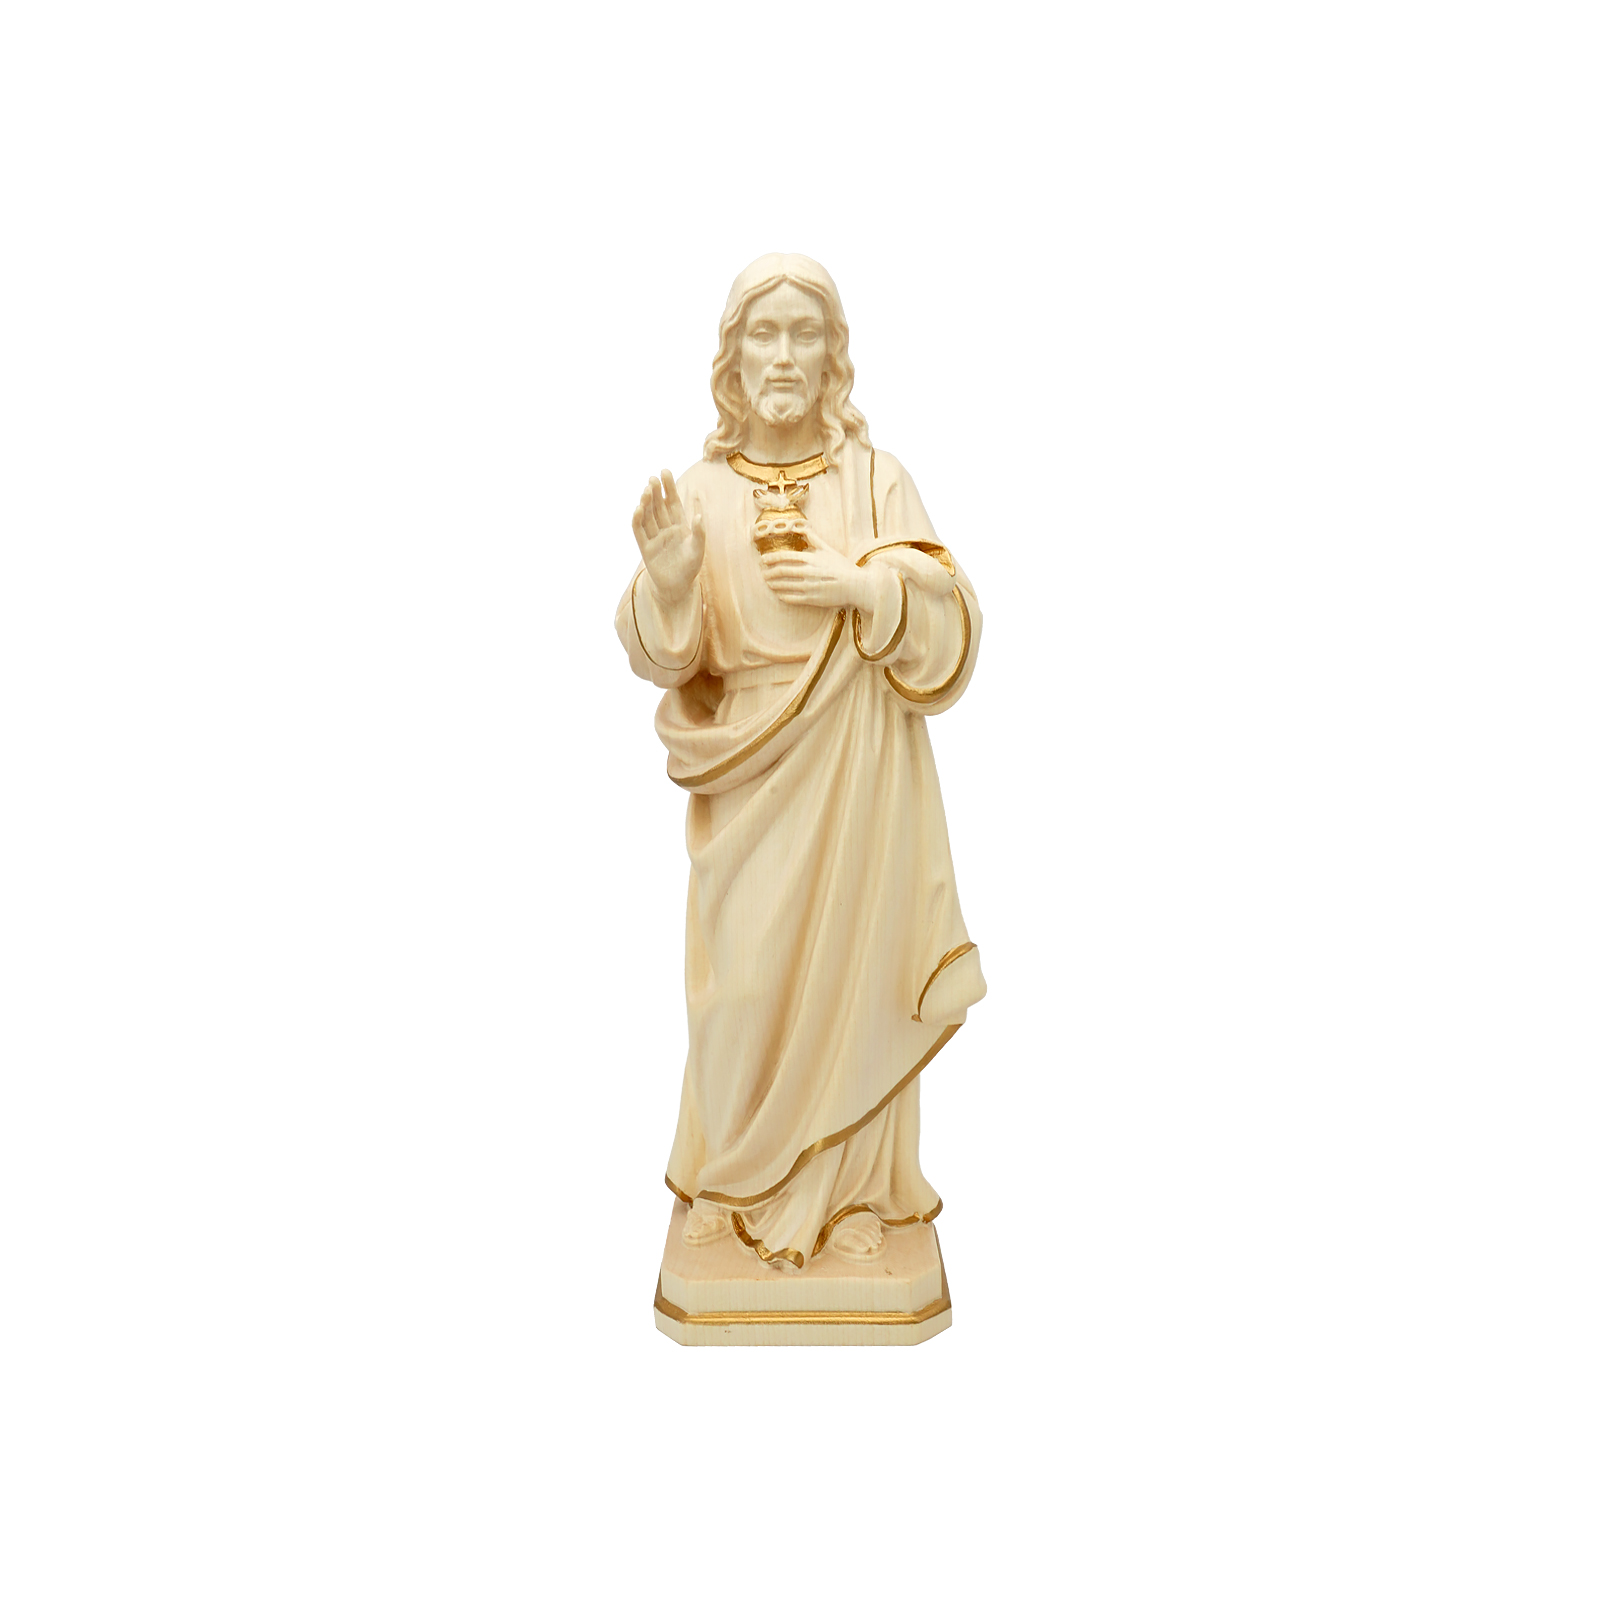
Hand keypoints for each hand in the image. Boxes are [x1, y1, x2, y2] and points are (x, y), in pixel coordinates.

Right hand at [632, 468, 704, 605]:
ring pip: (648, 516)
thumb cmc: (690, 568)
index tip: (665, 471)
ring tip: (646, 491)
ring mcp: (654, 538)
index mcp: (680, 526)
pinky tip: (638, 509)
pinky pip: (639, 532)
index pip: (673, 502)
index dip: (669, 488)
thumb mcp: (698, 549)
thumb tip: (698, 514)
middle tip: (652, 478)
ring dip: (646, 503)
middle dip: (655, 492)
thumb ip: (699, 532)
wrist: (678, 588)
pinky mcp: (645, 548)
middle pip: (659, 507)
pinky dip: (637, 520)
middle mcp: (665, 529)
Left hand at [759, 544, 891, 612]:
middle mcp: (807, 572)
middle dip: (768, 572)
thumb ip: (813, 539)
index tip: (763, 560)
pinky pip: (791, 598)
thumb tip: (803, 527)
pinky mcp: (812, 599)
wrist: (856, 586)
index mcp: (810, 558)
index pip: (784, 557)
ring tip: (768, 582)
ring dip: (773, 583)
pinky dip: (782, 596)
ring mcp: (809, 587)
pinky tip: (778, 594)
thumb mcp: (828, 549)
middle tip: (763, 572)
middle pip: (781, 571)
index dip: (771, 558)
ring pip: (783, 585)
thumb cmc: (842, 567)